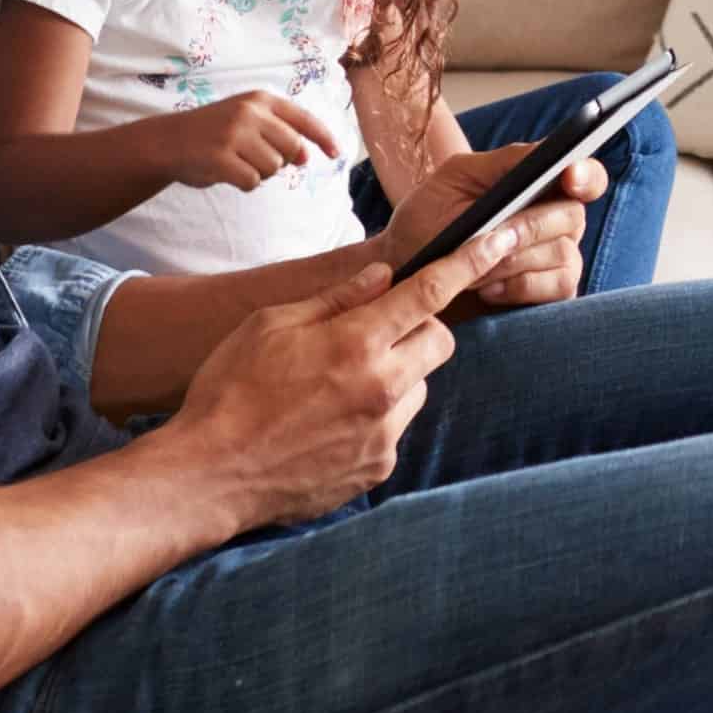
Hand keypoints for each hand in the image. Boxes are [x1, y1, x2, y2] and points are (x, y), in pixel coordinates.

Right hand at [158, 91, 339, 192]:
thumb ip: (278, 131)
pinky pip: (252, 182)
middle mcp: (250, 112)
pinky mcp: (221, 157)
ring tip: (236, 161)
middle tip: (255, 157)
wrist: (168, 140)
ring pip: (273, 168)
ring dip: (259, 172)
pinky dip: (243, 184)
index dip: (324, 138)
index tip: (336, 153)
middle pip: (293, 148)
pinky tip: (226, 172)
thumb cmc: (214, 132)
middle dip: (281, 160)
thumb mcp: (246, 118)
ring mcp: (234, 134)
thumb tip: (306, 157)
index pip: (303, 120)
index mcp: (260, 99)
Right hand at [160, 255, 464, 526]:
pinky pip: (395, 428)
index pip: (428, 293)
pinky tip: (327, 422)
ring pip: (419, 387)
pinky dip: (375, 417)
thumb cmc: (231, 388)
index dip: (469, 262)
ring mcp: (385, 434)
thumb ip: (335, 299)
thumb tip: (381, 277)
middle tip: (371, 332)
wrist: (211, 474)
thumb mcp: (270, 325)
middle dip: (418, 327)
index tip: (501, 238)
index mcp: (356, 343)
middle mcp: (383, 389)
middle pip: (439, 341)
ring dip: (396, 376)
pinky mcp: (379, 469)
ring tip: (335, 386)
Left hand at [378, 143, 601, 318]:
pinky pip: (558, 289)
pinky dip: (519, 287)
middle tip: (494, 235)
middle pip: (572, 217)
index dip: (587, 175)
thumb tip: (545, 154)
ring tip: (476, 265)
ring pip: (564, 255)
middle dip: (530, 226)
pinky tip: (487, 288)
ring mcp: (559, 258)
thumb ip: (503, 162)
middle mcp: (558, 220)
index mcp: (542, 184)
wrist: (408, 267)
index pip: (588, 175)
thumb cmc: (431, 215)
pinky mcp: (551, 295)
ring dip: (515, 260)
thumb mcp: (456, 176)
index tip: (570, 175)